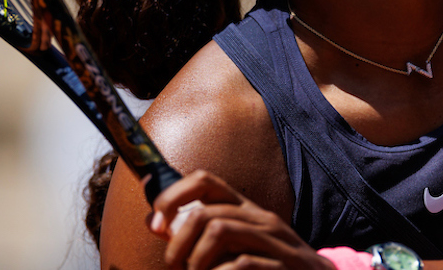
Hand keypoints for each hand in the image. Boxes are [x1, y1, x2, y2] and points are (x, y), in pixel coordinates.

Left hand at [149, 169, 335, 269]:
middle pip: (206, 212)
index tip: (158, 224)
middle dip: (178, 242)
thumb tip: (157, 225)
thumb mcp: (236, 247)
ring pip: (219, 229)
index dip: (172, 196)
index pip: (204, 181)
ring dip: (196, 260)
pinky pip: (242, 263)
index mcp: (245, 209)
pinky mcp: (285, 265)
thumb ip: (200, 236)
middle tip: (174, 266)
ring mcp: (275, 241)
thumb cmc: (270, 267)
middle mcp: (260, 218)